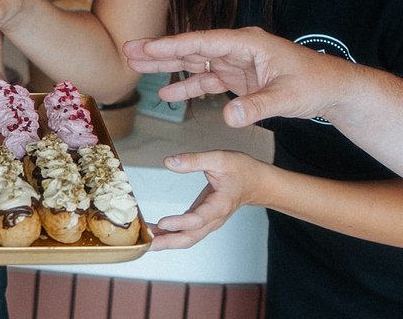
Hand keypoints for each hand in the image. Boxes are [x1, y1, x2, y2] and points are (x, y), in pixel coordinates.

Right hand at [121, 27, 360, 126]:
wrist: (333, 90)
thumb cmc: (315, 84)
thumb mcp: (287, 98)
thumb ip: (257, 107)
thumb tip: (227, 117)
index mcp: (248, 44)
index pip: (204, 42)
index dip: (173, 45)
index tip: (146, 46)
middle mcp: (239, 49)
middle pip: (193, 48)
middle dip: (160, 50)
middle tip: (128, 49)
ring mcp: (238, 63)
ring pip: (196, 63)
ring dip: (168, 66)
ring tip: (136, 65)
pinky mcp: (240, 78)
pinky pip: (208, 80)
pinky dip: (188, 85)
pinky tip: (168, 91)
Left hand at [149, 150, 272, 250]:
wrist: (257, 182)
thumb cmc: (241, 170)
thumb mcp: (219, 158)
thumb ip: (193, 160)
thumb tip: (169, 162)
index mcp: (220, 205)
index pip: (198, 219)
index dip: (180, 222)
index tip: (163, 223)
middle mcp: (214, 219)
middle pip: (190, 237)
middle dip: (168, 242)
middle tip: (146, 243)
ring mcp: (209, 222)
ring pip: (187, 238)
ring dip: (166, 240)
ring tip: (144, 239)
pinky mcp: (202, 220)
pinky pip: (186, 231)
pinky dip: (170, 233)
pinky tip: (154, 230)